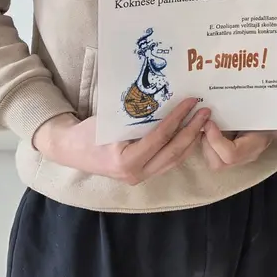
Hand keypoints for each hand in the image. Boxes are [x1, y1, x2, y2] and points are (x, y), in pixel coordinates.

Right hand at [32, 97, 210, 184]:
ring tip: (203, 121)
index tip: (191, 103)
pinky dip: (181, 147)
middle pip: (173, 152)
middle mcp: (136, 174)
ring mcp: (140, 177)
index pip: (160, 137)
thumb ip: (137, 116)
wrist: (70, 149)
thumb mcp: (111, 121)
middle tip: (206, 111)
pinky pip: (167, 162)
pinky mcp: (143, 174)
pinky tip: (190, 133)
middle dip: (192, 130)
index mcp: (126, 161)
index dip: (178, 118)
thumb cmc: (87, 132)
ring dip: (191, 140)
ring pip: (174, 160)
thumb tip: (166, 99)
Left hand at [201, 84, 276, 170]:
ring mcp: (241, 157)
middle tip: (206, 124)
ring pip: (214, 163)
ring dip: (205, 144)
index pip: (231, 154)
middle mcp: (248, 154)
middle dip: (206, 143)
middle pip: (219, 163)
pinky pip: (215, 157)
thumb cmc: (271, 105)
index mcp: (257, 142)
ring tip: (207, 126)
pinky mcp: (234, 154)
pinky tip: (209, 129)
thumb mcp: (260, 104)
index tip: (210, 122)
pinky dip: (208, 144)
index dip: (216, 140)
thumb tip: (228, 89)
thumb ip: (244, 104)